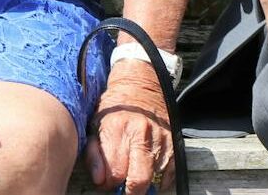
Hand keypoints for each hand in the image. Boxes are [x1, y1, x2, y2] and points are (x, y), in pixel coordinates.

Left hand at [87, 61, 171, 194]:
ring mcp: (160, 138)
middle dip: (128, 192)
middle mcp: (141, 134)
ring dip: (144, 183)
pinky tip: (149, 173)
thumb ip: (94, 154)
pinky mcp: (173, 140)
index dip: (108, 184)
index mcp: (117, 129)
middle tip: (122, 188)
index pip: (114, 174)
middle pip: (138, 181)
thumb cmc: (114, 107)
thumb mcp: (95, 124)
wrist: (140, 83)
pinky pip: (169, 172)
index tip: (106, 181)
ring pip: (154, 178)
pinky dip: (160, 179)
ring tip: (133, 175)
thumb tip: (99, 180)